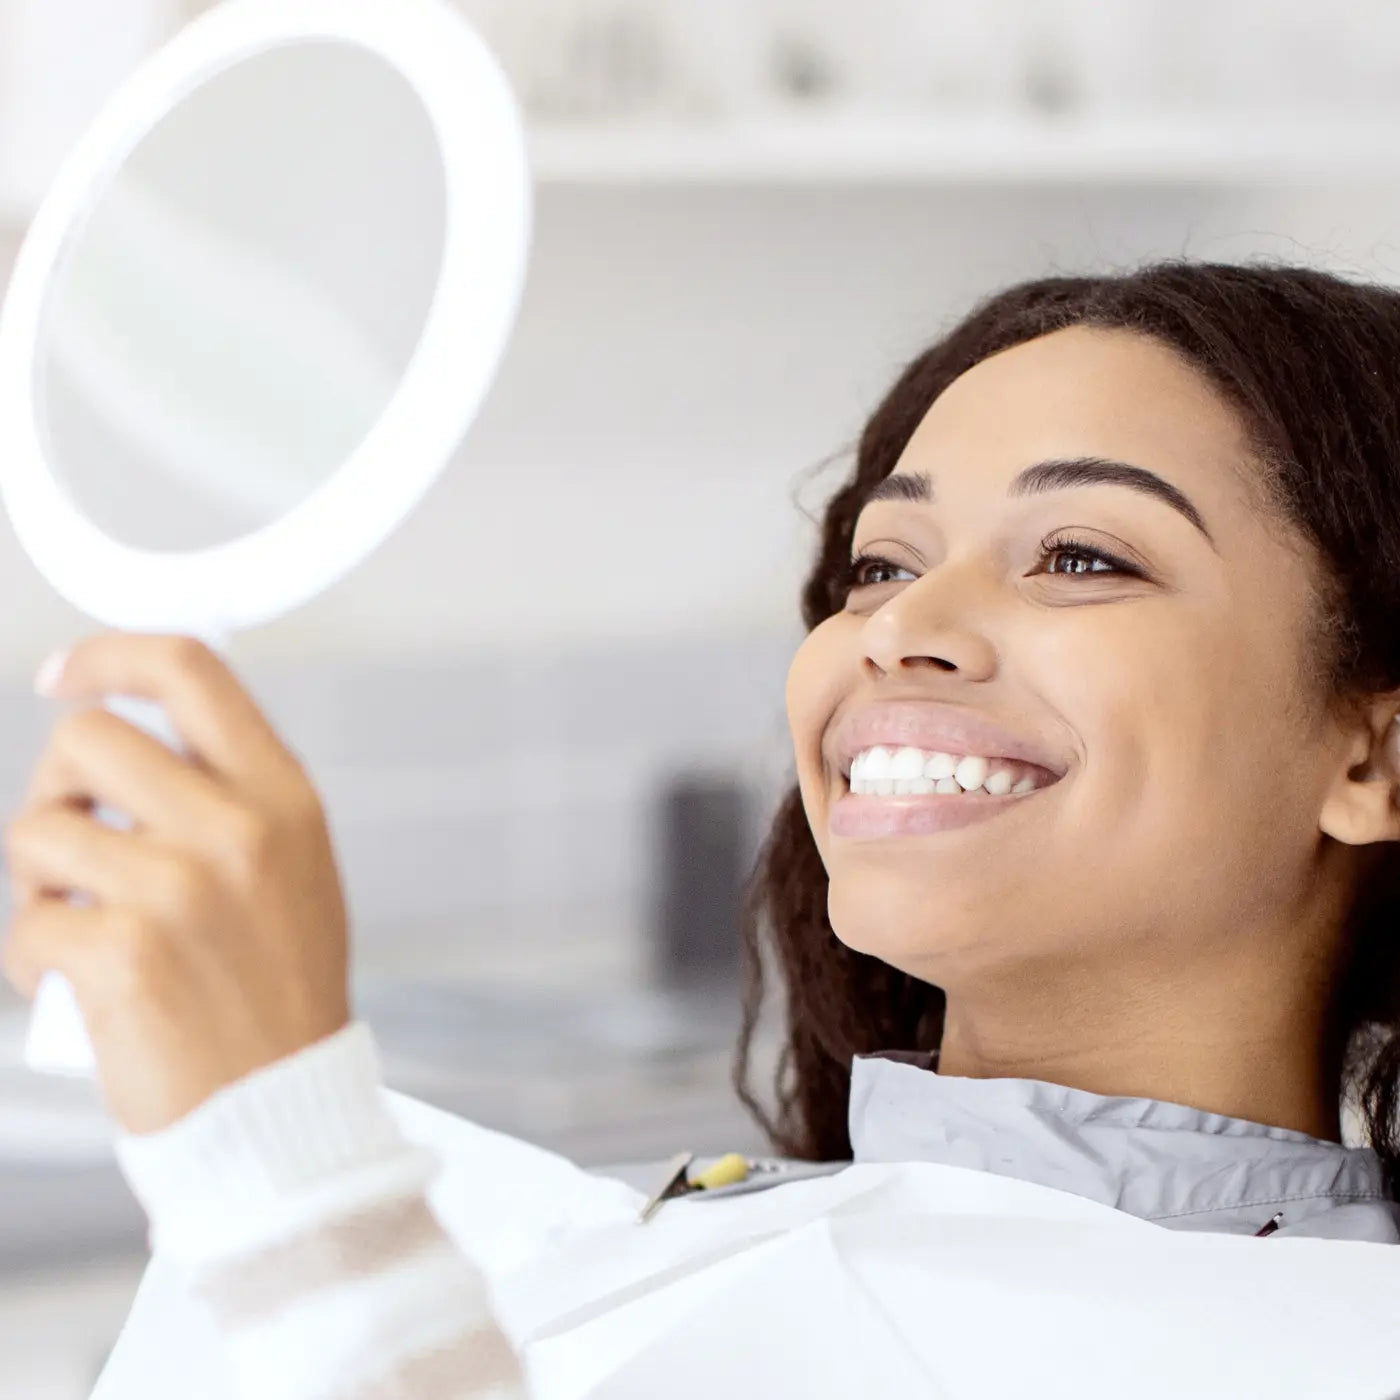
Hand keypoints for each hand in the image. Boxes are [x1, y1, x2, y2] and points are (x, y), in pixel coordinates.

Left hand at [3, 635, 350, 1133]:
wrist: (279, 1109)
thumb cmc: (279, 991)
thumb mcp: (293, 870)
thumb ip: (232, 797)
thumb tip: (139, 742)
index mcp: (283, 799)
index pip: (191, 673)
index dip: (113, 655)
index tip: (68, 673)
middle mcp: (236, 830)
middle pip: (86, 739)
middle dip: (59, 786)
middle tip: (75, 840)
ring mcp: (178, 890)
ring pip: (37, 831)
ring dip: (40, 879)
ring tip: (85, 924)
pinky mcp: (121, 955)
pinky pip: (24, 921)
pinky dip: (34, 954)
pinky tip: (82, 983)